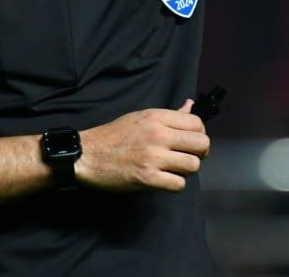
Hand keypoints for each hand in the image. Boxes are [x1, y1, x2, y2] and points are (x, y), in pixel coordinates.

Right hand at [76, 99, 209, 191]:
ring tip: (175, 169)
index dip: (199, 134)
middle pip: (201, 144)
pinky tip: (165, 179)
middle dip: (199, 153)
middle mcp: (158, 135)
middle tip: (188, 157)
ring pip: (193, 165)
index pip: (196, 123)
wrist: (86, 154)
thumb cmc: (113, 135)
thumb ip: (169, 114)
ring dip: (187, 170)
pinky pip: (178, 184)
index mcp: (157, 117)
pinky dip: (175, 184)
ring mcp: (153, 157)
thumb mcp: (141, 117)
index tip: (190, 141)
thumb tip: (190, 104)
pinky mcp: (147, 177)